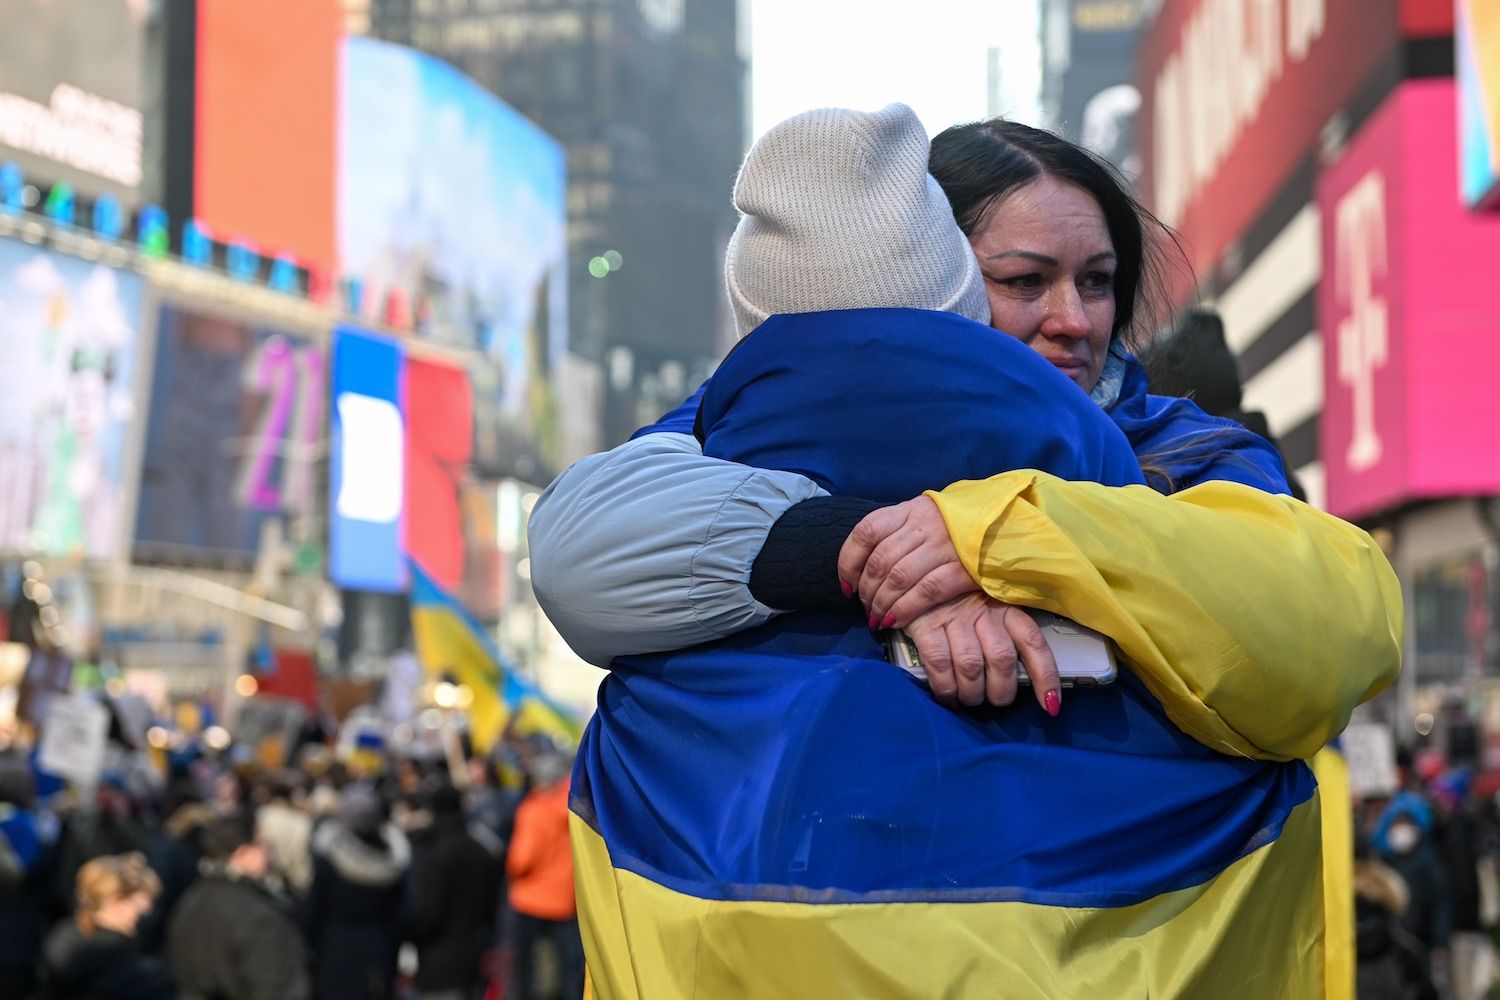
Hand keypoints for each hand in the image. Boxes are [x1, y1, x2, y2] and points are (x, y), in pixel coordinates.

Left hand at [838, 496, 978, 627]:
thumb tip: (862, 569)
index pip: (865, 532)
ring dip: (883, 604)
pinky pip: (927, 591)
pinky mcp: (963, 567)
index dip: (849, 562)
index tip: (847, 587)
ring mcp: (944, 545)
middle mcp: (922, 524)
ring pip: (899, 578)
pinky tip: (897, 621)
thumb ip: (896, 534)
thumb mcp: (924, 517)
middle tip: (866, 610)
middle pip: (880, 561)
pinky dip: (907, 608)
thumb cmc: (957, 525)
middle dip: (867, 591)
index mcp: (909, 509)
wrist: (1007, 523)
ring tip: (878, 620)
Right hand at [905, 593, 1061, 714]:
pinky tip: (948, 696)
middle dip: (1001, 692)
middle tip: (995, 700)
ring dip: (972, 694)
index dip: (1045, 676)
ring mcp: (953, 617)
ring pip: (971, 666)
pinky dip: (945, 688)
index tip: (1050, 704)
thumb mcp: (988, 607)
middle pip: (1002, 660)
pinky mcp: (926, 625)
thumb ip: (1005, 634)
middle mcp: (983, 611)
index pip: (1033, 642)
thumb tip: (1028, 676)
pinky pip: (939, 665)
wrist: (913, 578)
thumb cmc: (956, 600)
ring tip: (969, 699)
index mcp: (1005, 606)